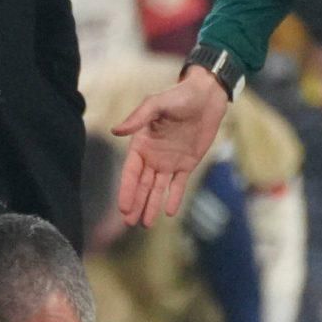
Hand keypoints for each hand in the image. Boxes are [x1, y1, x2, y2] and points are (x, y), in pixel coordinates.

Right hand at [112, 70, 228, 225]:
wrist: (206, 96)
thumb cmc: (179, 96)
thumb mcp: (156, 104)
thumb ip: (137, 118)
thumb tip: (115, 131)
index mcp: (141, 143)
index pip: (131, 172)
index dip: (127, 190)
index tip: (123, 208)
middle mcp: (153, 156)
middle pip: (142, 185)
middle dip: (136, 204)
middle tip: (130, 223)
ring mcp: (170, 161)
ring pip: (158, 189)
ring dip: (151, 205)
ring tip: (146, 224)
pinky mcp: (187, 164)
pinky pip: (179, 185)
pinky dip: (174, 198)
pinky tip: (168, 212)